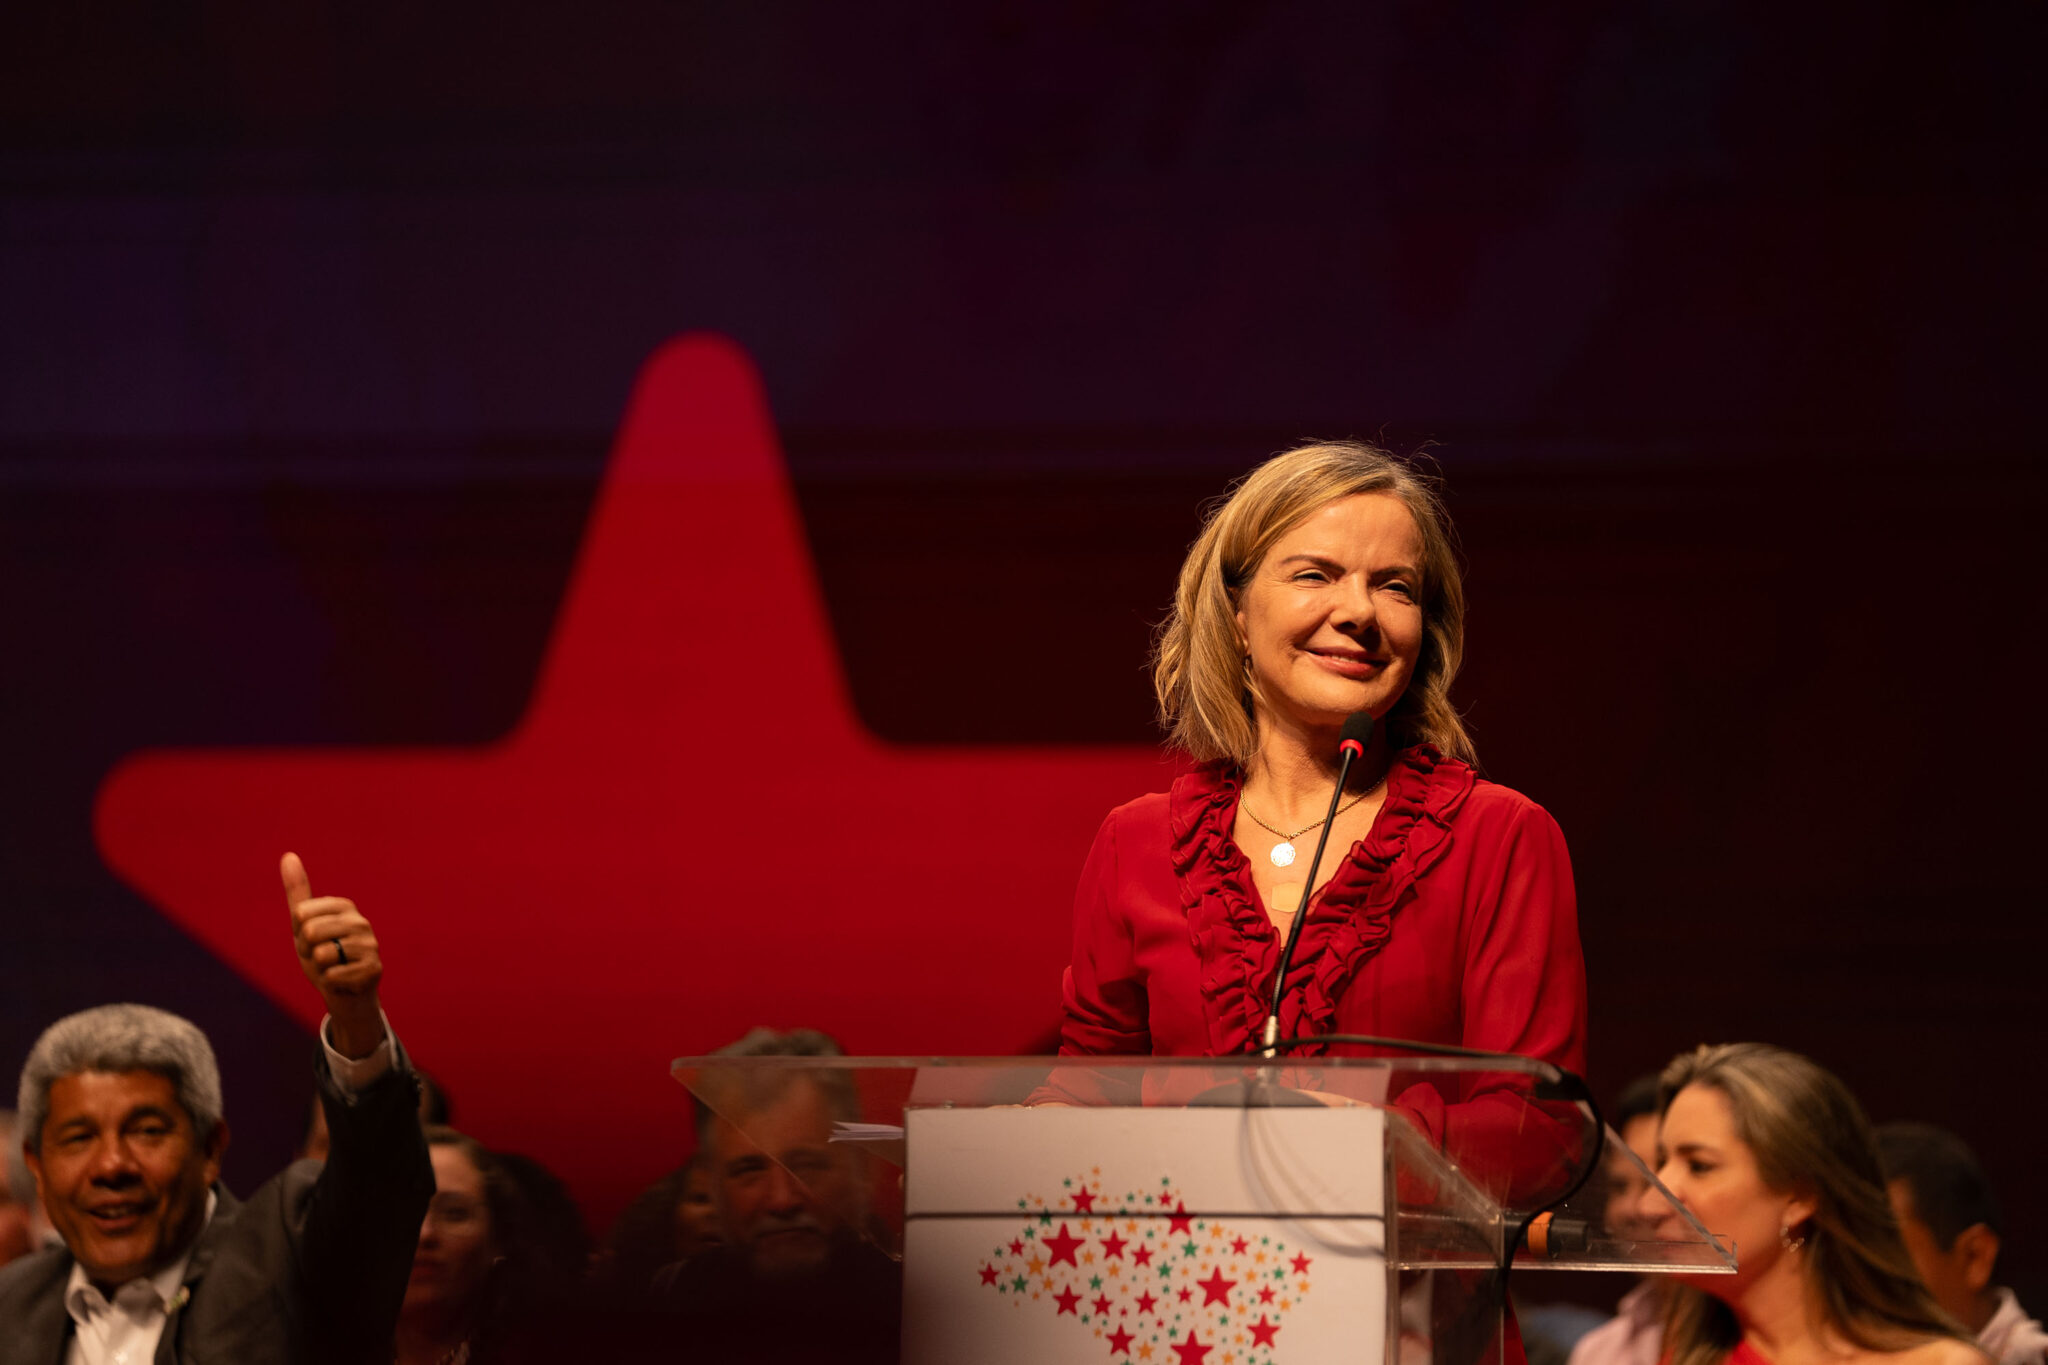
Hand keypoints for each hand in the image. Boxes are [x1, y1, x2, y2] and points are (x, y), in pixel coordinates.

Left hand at [283, 852, 384, 1057]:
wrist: (345, 993)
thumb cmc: (323, 955)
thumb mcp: (305, 925)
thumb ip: (298, 891)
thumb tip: (288, 856)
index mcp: (344, 906)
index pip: (301, 913)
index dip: (299, 933)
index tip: (312, 940)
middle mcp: (361, 922)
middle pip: (311, 932)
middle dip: (308, 951)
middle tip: (322, 957)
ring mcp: (370, 945)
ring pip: (322, 955)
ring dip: (320, 968)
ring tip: (333, 968)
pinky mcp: (374, 969)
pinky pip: (333, 975)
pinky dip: (331, 983)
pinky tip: (343, 981)